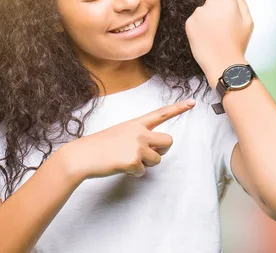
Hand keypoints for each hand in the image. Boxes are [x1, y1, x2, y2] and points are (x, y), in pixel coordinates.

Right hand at [62, 99, 195, 180]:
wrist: (82, 156)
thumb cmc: (99, 145)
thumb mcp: (120, 132)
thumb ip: (138, 136)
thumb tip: (150, 149)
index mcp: (136, 123)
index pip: (161, 113)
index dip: (178, 108)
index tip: (193, 102)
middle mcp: (140, 132)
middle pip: (168, 142)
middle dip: (161, 151)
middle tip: (146, 154)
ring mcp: (138, 146)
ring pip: (157, 160)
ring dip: (145, 164)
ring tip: (126, 159)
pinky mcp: (134, 161)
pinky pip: (143, 172)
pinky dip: (134, 173)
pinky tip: (120, 167)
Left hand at [185, 0, 253, 81]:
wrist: (223, 62)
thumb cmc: (237, 43)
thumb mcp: (248, 21)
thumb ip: (241, 2)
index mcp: (227, 1)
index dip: (226, 7)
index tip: (228, 19)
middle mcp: (211, 3)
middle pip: (212, 3)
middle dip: (216, 12)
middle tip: (222, 29)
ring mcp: (199, 13)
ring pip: (202, 12)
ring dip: (206, 20)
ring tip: (214, 35)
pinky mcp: (189, 23)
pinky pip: (194, 21)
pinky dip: (198, 28)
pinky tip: (206, 38)